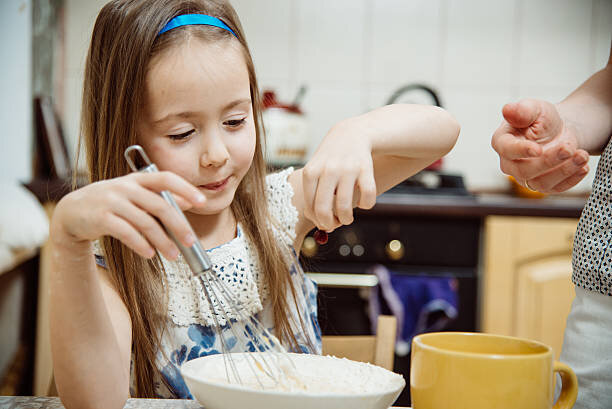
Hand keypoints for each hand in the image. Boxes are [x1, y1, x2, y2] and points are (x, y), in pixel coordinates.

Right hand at [52, 171, 205, 258]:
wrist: (71, 212)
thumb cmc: (110, 204)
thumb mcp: (135, 195)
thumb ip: (160, 197)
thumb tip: (188, 202)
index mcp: (137, 179)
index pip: (166, 178)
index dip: (185, 189)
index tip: (202, 201)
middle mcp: (125, 187)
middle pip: (160, 205)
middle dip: (179, 225)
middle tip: (191, 241)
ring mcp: (112, 201)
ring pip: (145, 222)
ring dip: (163, 241)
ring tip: (174, 255)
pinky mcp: (101, 218)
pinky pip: (126, 233)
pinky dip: (141, 244)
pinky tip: (150, 254)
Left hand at [301, 122, 376, 231]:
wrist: (351, 134)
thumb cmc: (330, 160)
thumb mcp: (317, 173)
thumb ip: (316, 198)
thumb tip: (325, 229)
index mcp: (311, 172)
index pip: (310, 207)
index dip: (318, 220)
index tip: (324, 222)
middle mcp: (327, 170)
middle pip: (324, 209)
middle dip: (330, 223)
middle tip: (335, 224)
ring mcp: (347, 169)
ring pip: (345, 207)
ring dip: (347, 219)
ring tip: (348, 217)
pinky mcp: (365, 169)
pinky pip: (367, 197)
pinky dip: (366, 205)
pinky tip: (364, 202)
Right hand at [491, 99, 589, 192]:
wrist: (557, 131)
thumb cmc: (541, 119)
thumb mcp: (535, 108)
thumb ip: (522, 110)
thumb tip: (508, 109)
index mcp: (502, 142)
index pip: (507, 150)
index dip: (521, 151)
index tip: (538, 149)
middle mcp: (510, 163)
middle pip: (524, 170)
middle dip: (549, 161)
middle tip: (569, 148)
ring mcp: (525, 177)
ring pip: (541, 183)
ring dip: (564, 171)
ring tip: (582, 155)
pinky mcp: (543, 185)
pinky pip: (556, 188)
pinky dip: (572, 179)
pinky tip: (583, 166)